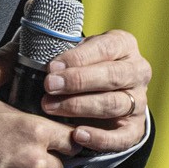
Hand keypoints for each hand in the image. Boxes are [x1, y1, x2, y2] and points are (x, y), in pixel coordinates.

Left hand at [40, 27, 151, 157]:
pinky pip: (122, 137)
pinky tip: (77, 135)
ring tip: (50, 107)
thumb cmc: (80, 66)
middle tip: (49, 86)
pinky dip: (100, 138)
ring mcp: (138, 101)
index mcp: (124, 45)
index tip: (52, 66)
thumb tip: (30, 29)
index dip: (79, 58)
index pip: (107, 48)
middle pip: (113, 76)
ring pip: (114, 104)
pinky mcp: (135, 128)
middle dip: (78, 81)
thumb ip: (57, 42)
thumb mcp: (74, 50)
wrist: (98, 93)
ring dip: (80, 106)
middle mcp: (137, 71)